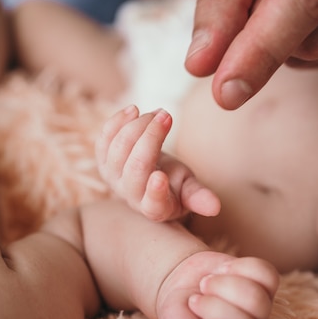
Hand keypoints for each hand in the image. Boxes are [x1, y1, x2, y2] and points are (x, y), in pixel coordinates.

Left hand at [96, 105, 220, 220]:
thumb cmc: (174, 182)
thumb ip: (199, 196)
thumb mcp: (190, 188)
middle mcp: (130, 195)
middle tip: (167, 116)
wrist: (153, 172)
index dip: (155, 191)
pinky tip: (133, 110)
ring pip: (119, 149)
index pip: (153, 203)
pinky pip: (104, 139)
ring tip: (158, 113)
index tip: (160, 177)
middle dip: (151, 138)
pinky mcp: (102, 160)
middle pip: (136, 167)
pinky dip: (117, 122)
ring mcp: (113, 178)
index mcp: (156, 208)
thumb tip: (215, 207)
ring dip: (138, 126)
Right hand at [156, 251, 278, 318]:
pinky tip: (223, 271)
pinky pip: (265, 274)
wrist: (181, 286)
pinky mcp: (265, 285)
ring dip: (224, 285)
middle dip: (214, 308)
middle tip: (195, 301)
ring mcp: (261, 311)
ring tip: (206, 285)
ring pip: (257, 299)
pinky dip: (240, 267)